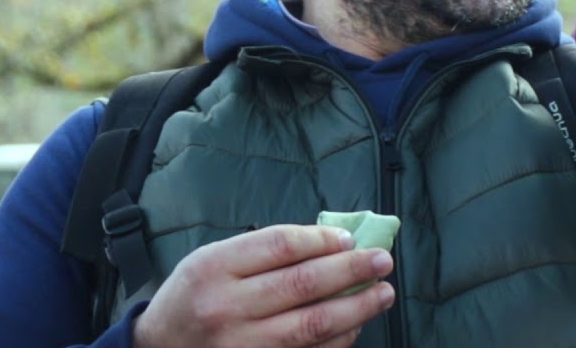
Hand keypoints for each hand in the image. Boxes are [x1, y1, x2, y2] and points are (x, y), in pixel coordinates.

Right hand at [133, 224, 395, 347]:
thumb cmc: (192, 297)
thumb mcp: (211, 261)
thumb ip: (262, 251)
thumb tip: (330, 243)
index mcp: (213, 268)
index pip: (280, 246)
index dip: (321, 240)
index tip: (348, 239)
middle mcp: (226, 308)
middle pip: (302, 284)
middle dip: (350, 270)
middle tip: (382, 261)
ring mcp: (241, 346)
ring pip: (312, 325)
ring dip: (356, 308)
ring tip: (382, 293)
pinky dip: (338, 341)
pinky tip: (356, 326)